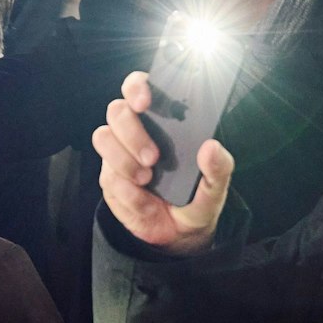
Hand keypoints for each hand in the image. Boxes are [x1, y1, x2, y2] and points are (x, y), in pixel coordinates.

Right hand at [92, 72, 233, 255]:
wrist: (177, 235)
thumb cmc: (195, 199)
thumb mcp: (214, 187)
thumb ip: (219, 168)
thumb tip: (211, 147)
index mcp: (162, 121)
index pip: (140, 87)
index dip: (137, 87)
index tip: (145, 102)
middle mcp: (135, 131)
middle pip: (117, 110)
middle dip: (132, 133)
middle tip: (153, 157)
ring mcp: (118, 153)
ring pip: (103, 137)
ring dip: (124, 161)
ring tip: (147, 179)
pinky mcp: (110, 178)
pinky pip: (108, 177)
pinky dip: (128, 192)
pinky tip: (144, 201)